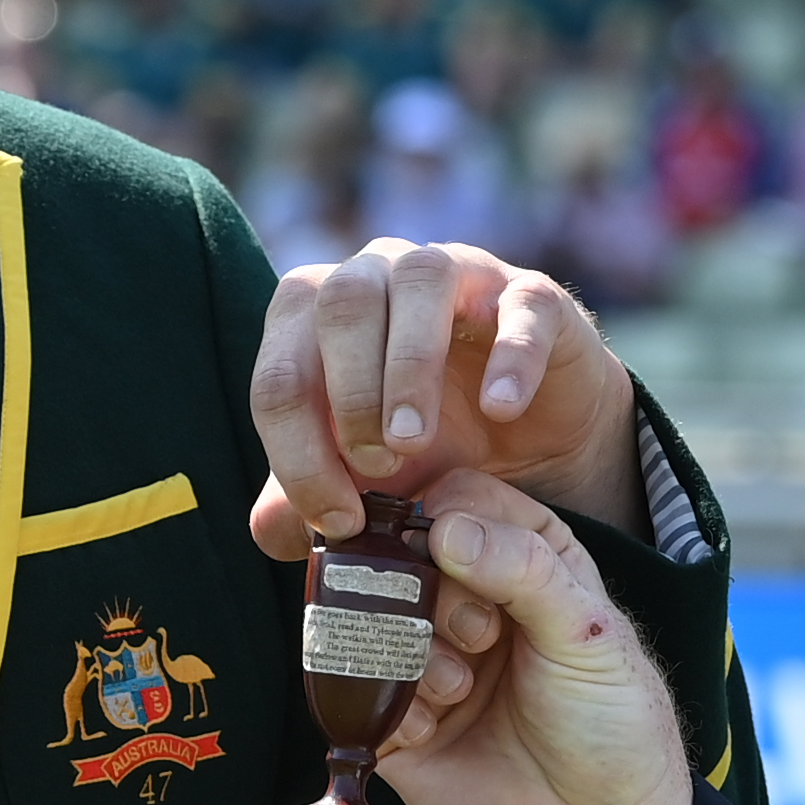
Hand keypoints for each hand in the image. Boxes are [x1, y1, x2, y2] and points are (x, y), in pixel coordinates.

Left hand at [250, 239, 636, 555]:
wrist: (534, 446)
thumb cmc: (432, 448)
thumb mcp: (363, 484)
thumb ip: (310, 499)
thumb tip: (270, 530)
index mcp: (318, 317)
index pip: (281, 369)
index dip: (296, 451)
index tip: (336, 518)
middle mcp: (380, 274)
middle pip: (341, 300)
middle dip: (349, 392)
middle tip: (378, 465)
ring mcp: (461, 273)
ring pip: (421, 278)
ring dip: (410, 363)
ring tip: (414, 439)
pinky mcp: (533, 295)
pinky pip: (520, 305)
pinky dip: (509, 354)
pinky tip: (500, 410)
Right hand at [371, 475, 694, 804]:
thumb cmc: (613, 726)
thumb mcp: (589, 634)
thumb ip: (525, 570)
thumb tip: (444, 526)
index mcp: (526, 560)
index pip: (460, 498)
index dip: (447, 517)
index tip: (454, 552)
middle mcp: (470, 599)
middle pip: (402, 551)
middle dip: (432, 591)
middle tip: (478, 636)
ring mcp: (428, 658)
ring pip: (373, 616)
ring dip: (411, 649)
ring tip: (459, 689)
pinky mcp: (395, 719)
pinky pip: (353, 688)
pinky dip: (388, 701)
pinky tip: (432, 727)